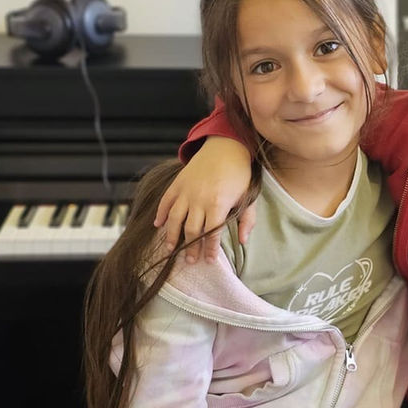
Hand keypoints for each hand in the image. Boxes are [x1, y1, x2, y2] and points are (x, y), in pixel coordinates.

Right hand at [154, 137, 253, 263]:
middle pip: (191, 230)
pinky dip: (160, 213)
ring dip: (171, 236)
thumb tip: (243, 240)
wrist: (226, 146)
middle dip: (190, 248)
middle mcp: (199, 199)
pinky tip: (158, 225)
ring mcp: (186, 191)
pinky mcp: (178, 183)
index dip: (209, 249)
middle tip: (189, 261)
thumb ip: (246, 219)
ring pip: (175, 219)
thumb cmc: (240, 173)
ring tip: (170, 250)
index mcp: (218, 204)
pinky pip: (166, 201)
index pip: (212, 233)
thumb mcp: (248, 196)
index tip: (208, 261)